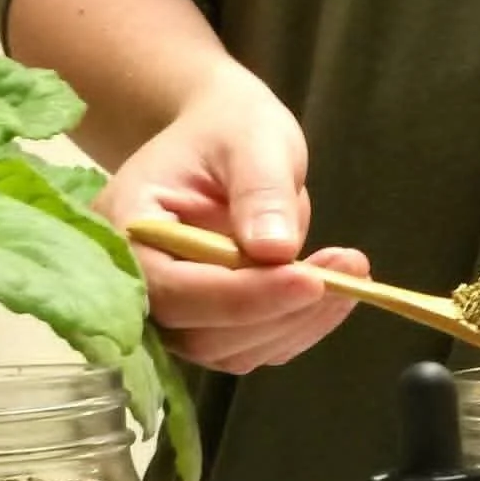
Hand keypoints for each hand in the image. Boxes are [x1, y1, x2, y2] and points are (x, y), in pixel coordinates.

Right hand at [96, 63, 368, 373]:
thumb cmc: (229, 130)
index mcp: (127, 229)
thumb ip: (259, 189)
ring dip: (298, 323)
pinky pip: (255, 348)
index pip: (173, 289)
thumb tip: (274, 250)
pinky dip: (301, 327)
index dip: (240, 295)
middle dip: (279, 312)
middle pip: (201, 333)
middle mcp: (140, 285)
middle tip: (347, 272)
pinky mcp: (210, 328)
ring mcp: (174, 314)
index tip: (309, 280)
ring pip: (232, 351)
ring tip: (352, 273)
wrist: (224, 142)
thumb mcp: (251, 138)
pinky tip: (339, 291)